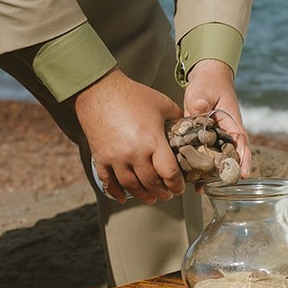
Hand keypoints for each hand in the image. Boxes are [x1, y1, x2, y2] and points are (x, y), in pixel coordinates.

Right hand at [72, 68, 183, 204]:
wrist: (99, 90)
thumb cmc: (133, 95)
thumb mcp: (163, 105)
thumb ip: (177, 121)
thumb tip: (188, 131)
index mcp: (152, 140)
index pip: (169, 173)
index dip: (177, 185)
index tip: (180, 187)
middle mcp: (134, 153)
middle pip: (151, 184)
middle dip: (162, 193)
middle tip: (168, 194)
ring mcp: (115, 157)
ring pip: (131, 187)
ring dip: (143, 196)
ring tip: (150, 197)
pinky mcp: (101, 157)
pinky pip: (108, 182)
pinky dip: (116, 192)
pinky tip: (122, 197)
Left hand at [184, 59, 250, 177]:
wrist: (205, 80)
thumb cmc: (209, 84)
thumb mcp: (204, 91)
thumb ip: (202, 101)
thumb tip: (200, 108)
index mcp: (232, 123)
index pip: (241, 144)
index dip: (243, 160)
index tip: (241, 174)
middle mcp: (226, 134)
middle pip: (229, 157)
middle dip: (225, 173)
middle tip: (217, 185)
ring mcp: (214, 138)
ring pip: (215, 160)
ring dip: (210, 174)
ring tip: (200, 187)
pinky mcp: (203, 139)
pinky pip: (202, 156)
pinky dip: (198, 167)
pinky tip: (190, 178)